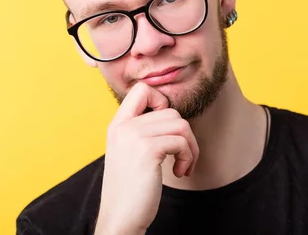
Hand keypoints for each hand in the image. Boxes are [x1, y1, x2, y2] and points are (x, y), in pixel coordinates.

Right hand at [94, 82, 198, 234]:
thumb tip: (172, 115)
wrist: (120, 218)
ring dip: (190, 147)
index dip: (161, 102)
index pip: (142, 90)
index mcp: (117, 124)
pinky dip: (188, 157)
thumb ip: (142, 130)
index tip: (166, 129)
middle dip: (185, 135)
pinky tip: (179, 172)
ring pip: (180, 125)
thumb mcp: (129, 152)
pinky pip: (181, 141)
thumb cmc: (130, 189)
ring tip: (183, 165)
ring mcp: (133, 136)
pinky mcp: (147, 150)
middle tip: (182, 157)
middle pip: (171, 111)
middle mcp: (123, 126)